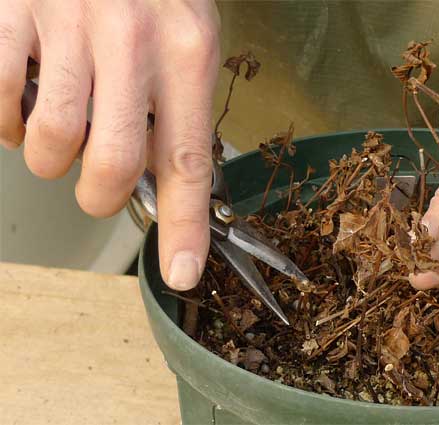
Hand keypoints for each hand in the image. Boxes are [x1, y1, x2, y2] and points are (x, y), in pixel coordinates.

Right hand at [0, 1, 219, 289]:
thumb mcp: (186, 34)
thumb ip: (175, 105)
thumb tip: (163, 182)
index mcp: (185, 49)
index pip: (188, 159)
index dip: (185, 226)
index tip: (182, 272)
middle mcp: (129, 37)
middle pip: (111, 163)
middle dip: (97, 194)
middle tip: (94, 182)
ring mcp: (64, 21)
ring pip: (48, 141)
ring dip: (47, 156)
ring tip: (56, 125)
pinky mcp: (7, 11)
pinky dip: (3, 119)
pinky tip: (21, 93)